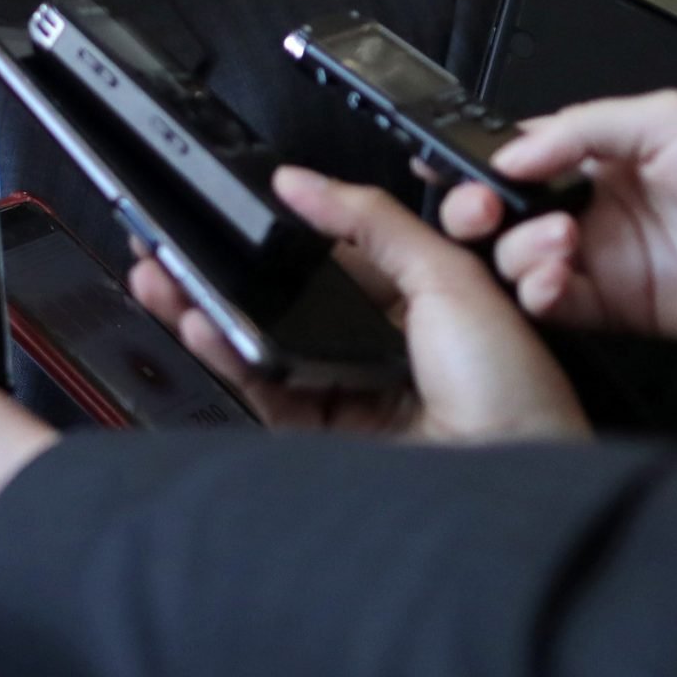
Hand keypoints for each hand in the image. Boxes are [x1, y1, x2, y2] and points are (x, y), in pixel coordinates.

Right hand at [128, 169, 587, 443]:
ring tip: (164, 277)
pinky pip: (263, 389)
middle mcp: (387, 353)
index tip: (242, 209)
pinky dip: (226, 356)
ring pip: (267, 344)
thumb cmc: (513, 394)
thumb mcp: (450, 277)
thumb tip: (302, 182)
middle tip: (182, 242)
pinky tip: (197, 323)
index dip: (288, 233)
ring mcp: (351, 398)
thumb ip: (370, 221)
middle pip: (293, 301)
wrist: (511, 495)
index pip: (341, 257)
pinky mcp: (322, 442)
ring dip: (212, 309)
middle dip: (234, 272)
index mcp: (429, 307)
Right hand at [458, 91, 676, 344]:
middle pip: (506, 210)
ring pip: (519, 259)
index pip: (520, 152)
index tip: (439, 162)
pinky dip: (540, 294)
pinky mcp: (619, 310)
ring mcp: (605, 259)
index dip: (477, 159)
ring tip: (557, 243)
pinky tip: (556, 279)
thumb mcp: (669, 116)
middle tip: (479, 210)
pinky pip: (556, 305)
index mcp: (604, 152)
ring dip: (517, 251)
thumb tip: (512, 151)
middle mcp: (596, 204)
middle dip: (476, 209)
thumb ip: (581, 128)